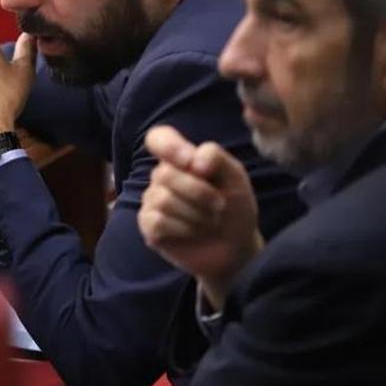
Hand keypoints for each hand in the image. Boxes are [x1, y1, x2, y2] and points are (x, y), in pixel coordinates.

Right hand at [137, 125, 262, 310]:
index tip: (189, 161)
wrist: (236, 247)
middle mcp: (162, 177)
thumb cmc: (235, 208)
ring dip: (196, 214)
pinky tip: (193, 232)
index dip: (168, 146)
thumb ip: (216, 157)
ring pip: (163, 199)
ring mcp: (152, 201)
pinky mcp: (148, 226)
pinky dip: (183, 228)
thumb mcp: (235, 178)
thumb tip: (192, 161)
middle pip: (165, 173)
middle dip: (199, 192)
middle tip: (220, 205)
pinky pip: (158, 221)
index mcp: (181, 159)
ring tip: (209, 221)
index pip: (158, 139)